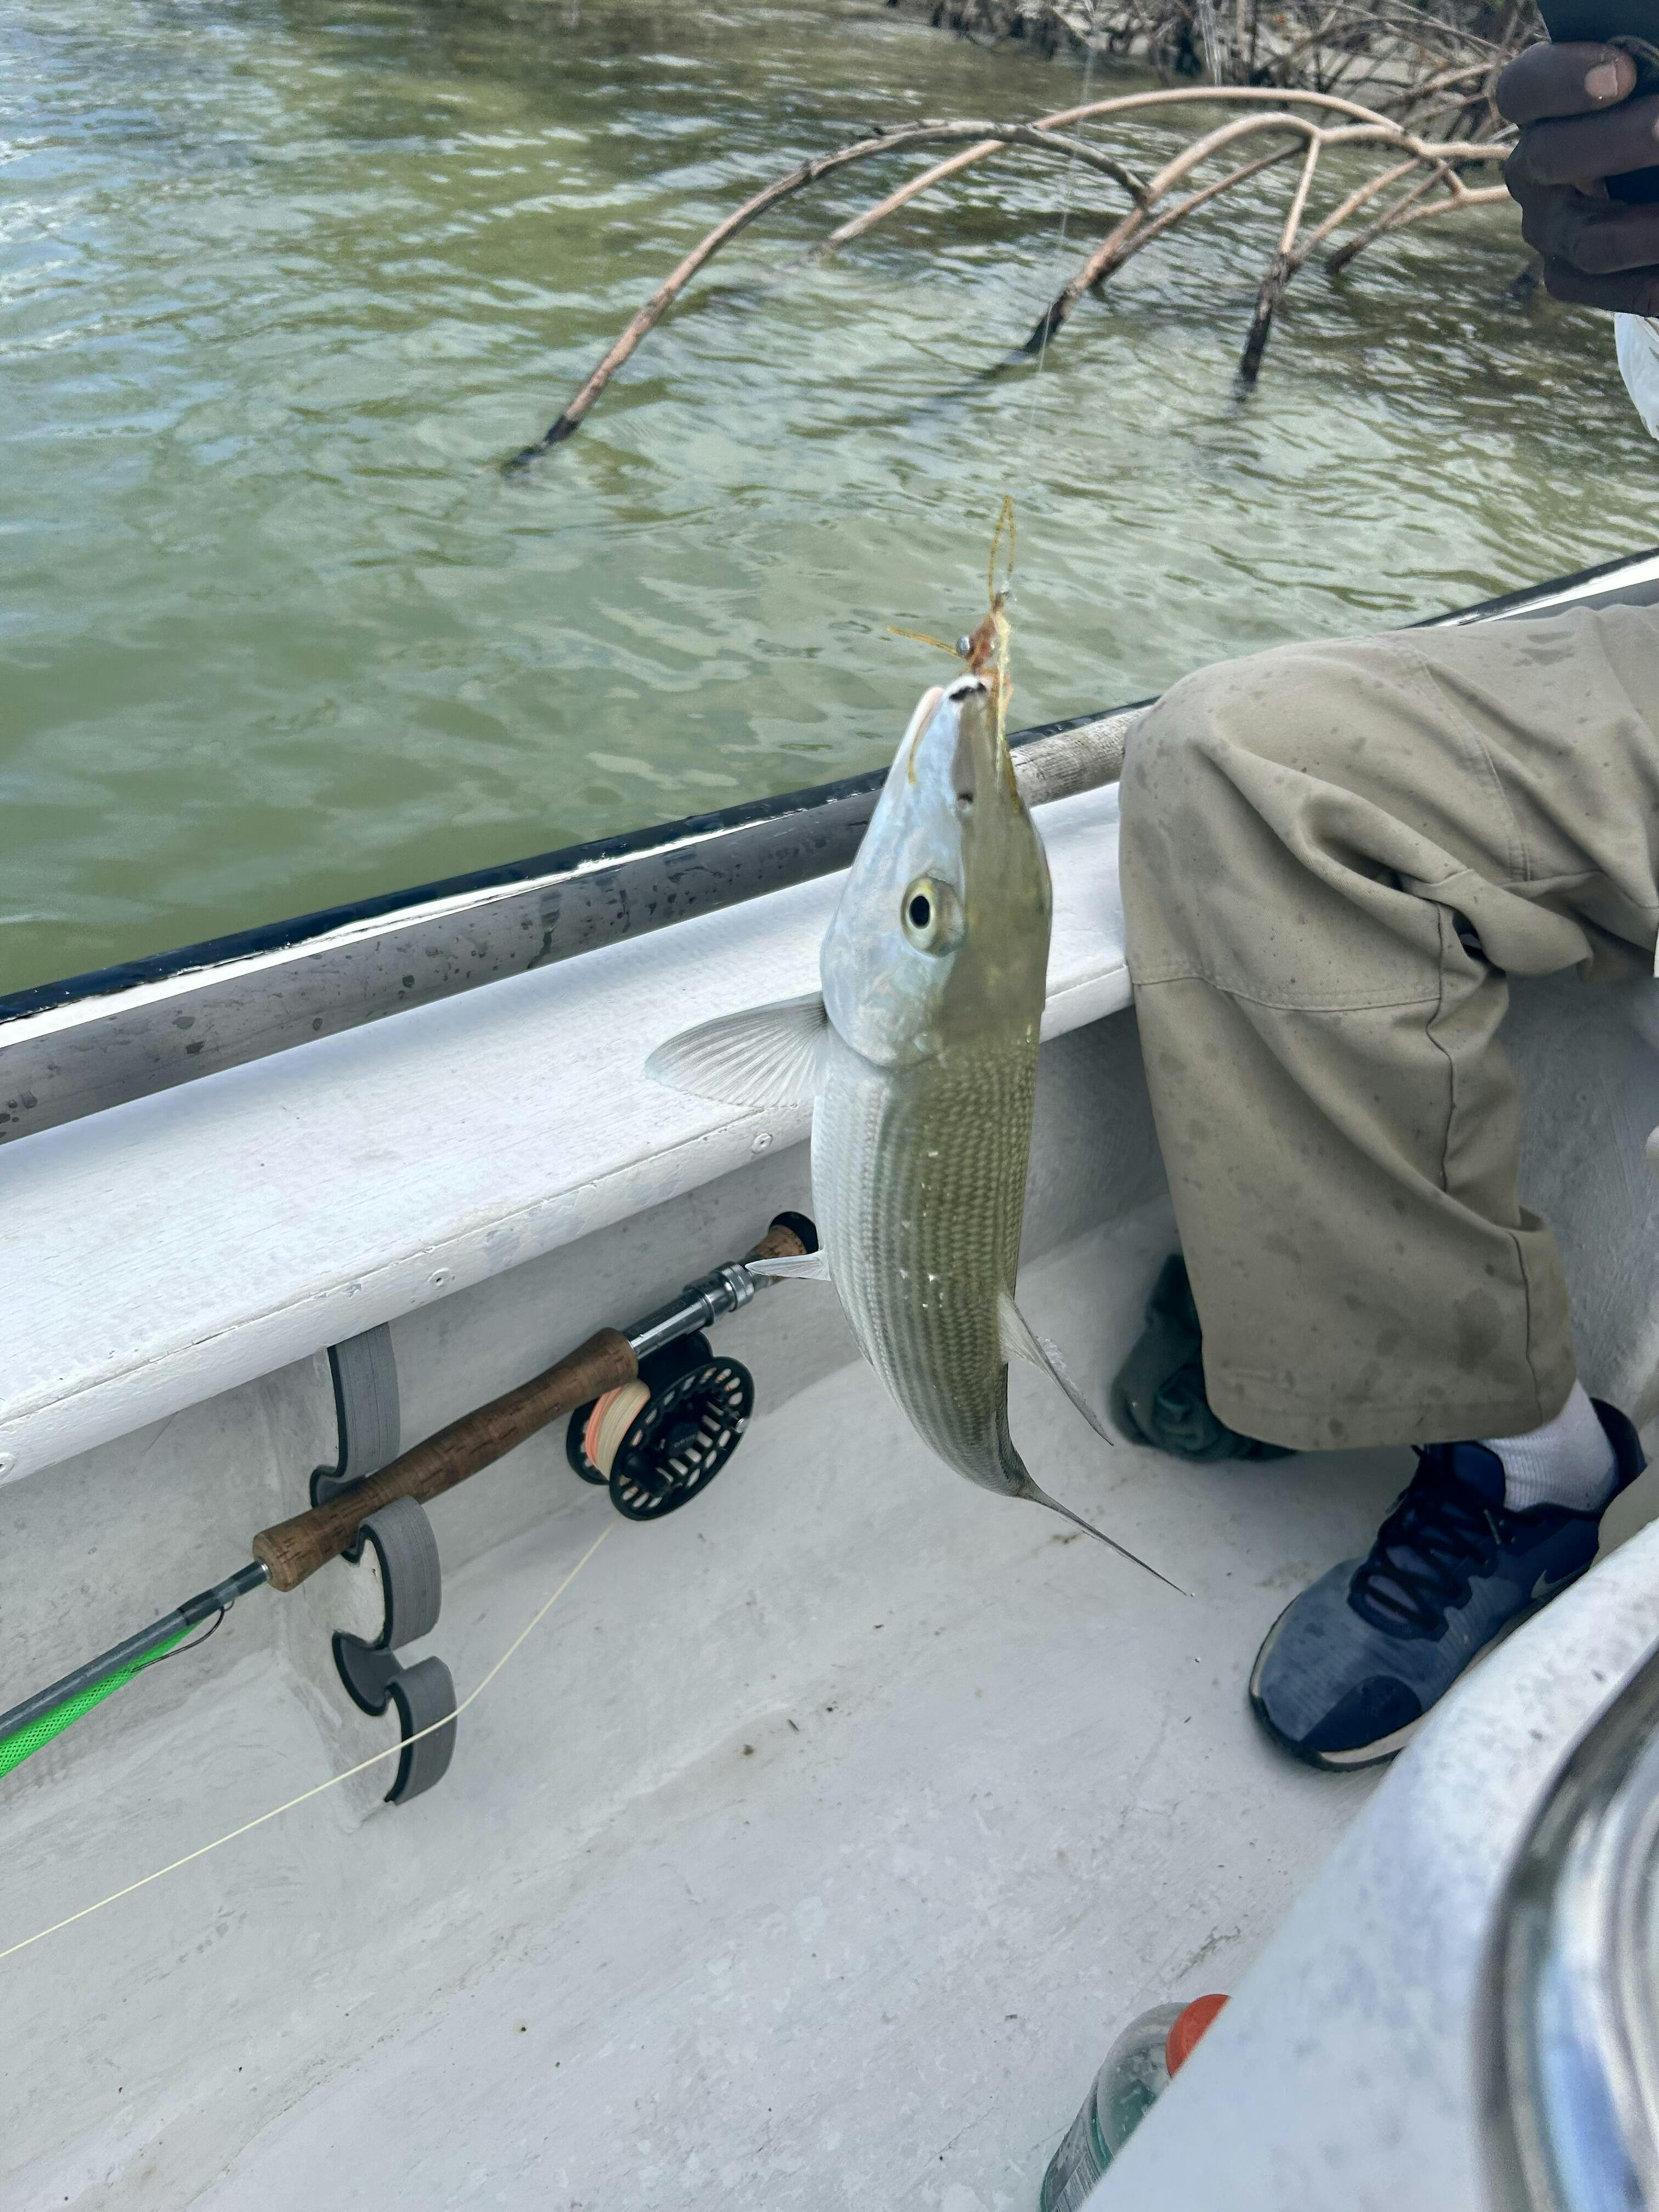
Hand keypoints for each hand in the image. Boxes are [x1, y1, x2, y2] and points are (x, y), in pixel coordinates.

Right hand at [1498, 41, 1658, 314]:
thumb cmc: (1648, 109)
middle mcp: (1532, 170)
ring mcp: (1547, 227)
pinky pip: (1601, 289)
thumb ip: (1650, 74)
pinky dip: (1649, 284)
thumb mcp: (1646, 87)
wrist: (1647, 170)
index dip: (1562, 81)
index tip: (1625, 74)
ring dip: (1647, 233)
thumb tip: (1656, 77)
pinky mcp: (1565, 274)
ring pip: (1587, 241)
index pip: (1523, 89)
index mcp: (1543, 108)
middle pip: (1547, 158)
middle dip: (1623, 142)